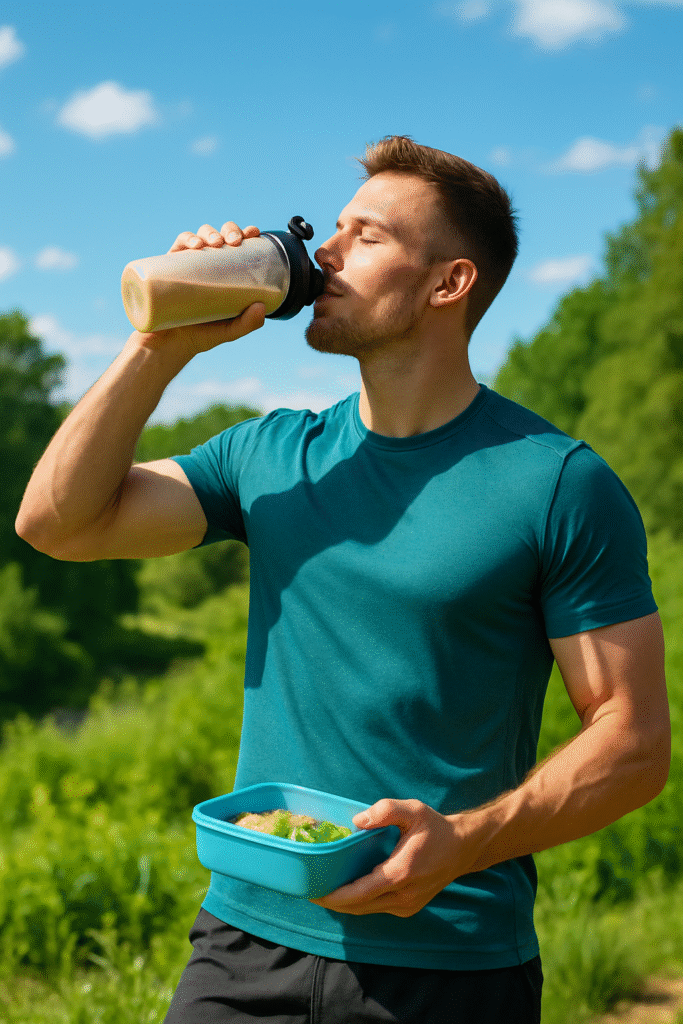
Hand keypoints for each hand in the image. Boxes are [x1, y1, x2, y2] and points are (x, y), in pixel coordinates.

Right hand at [137, 222, 265, 353]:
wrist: (170, 344)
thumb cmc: (203, 335)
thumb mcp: (230, 330)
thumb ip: (248, 323)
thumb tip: (262, 306)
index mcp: (225, 272)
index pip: (238, 246)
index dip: (246, 233)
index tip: (254, 233)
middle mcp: (207, 264)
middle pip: (221, 235)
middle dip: (230, 230)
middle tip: (234, 242)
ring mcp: (188, 263)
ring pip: (200, 235)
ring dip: (209, 232)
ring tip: (216, 244)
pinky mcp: (169, 266)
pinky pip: (178, 245)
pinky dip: (186, 239)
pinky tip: (195, 246)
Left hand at [310, 799, 478, 917]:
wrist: (462, 848)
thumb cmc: (435, 827)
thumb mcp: (413, 810)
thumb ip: (385, 810)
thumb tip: (357, 821)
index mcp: (401, 873)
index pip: (360, 893)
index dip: (334, 896)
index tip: (313, 892)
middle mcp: (403, 895)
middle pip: (358, 906)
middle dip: (333, 901)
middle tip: (309, 889)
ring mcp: (407, 905)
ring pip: (367, 910)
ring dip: (345, 903)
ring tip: (323, 890)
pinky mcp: (409, 908)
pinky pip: (378, 908)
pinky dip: (360, 902)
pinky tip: (348, 889)